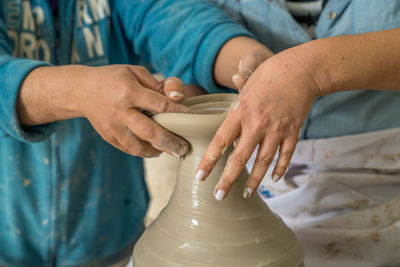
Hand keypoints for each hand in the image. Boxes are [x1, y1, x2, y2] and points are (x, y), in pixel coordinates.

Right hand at [77, 65, 191, 157]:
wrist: (81, 90)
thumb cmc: (114, 78)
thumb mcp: (135, 72)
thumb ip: (157, 84)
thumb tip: (176, 97)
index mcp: (129, 91)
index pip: (160, 105)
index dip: (178, 113)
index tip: (191, 119)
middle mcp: (119, 111)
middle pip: (150, 132)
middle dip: (170, 142)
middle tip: (184, 148)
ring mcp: (112, 126)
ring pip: (138, 146)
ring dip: (157, 151)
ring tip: (171, 152)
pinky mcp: (108, 136)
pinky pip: (129, 149)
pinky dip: (144, 152)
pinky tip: (155, 150)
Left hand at [196, 48, 320, 200]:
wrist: (302, 69)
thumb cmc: (270, 73)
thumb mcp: (248, 82)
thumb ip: (237, 96)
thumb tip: (229, 95)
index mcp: (240, 112)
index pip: (220, 141)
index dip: (208, 161)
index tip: (200, 176)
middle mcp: (256, 124)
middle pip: (239, 158)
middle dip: (227, 180)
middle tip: (219, 196)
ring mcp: (276, 129)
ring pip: (263, 162)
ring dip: (255, 180)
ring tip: (246, 194)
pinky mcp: (293, 131)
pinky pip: (286, 155)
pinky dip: (280, 168)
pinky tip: (274, 178)